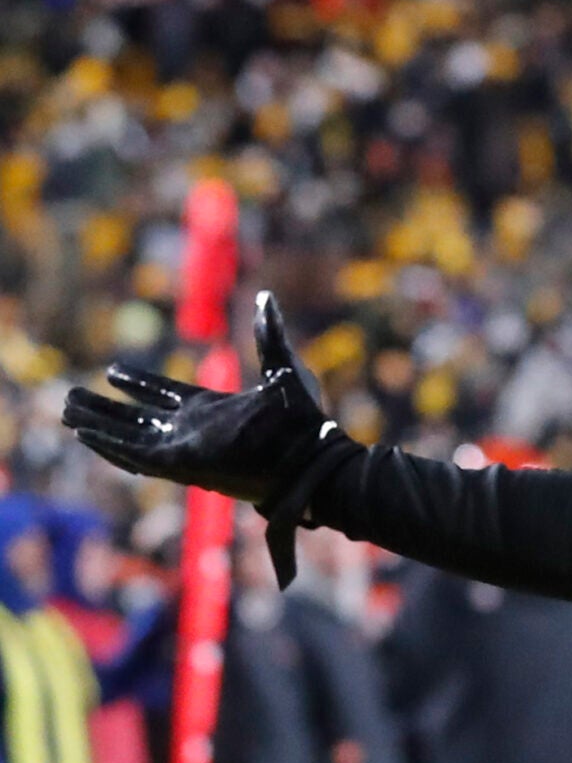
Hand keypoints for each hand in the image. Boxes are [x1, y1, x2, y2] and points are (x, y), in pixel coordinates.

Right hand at [66, 292, 340, 508]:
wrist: (313, 459)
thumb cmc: (304, 421)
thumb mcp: (283, 370)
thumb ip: (269, 335)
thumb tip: (266, 298)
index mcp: (214, 411)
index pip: (165, 396)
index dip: (139, 385)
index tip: (112, 371)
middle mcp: (195, 430)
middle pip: (139, 418)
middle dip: (106, 409)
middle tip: (72, 397)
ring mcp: (186, 449)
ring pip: (130, 436)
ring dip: (98, 425)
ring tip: (67, 412)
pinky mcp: (181, 464)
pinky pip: (135, 454)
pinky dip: (109, 444)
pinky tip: (83, 434)